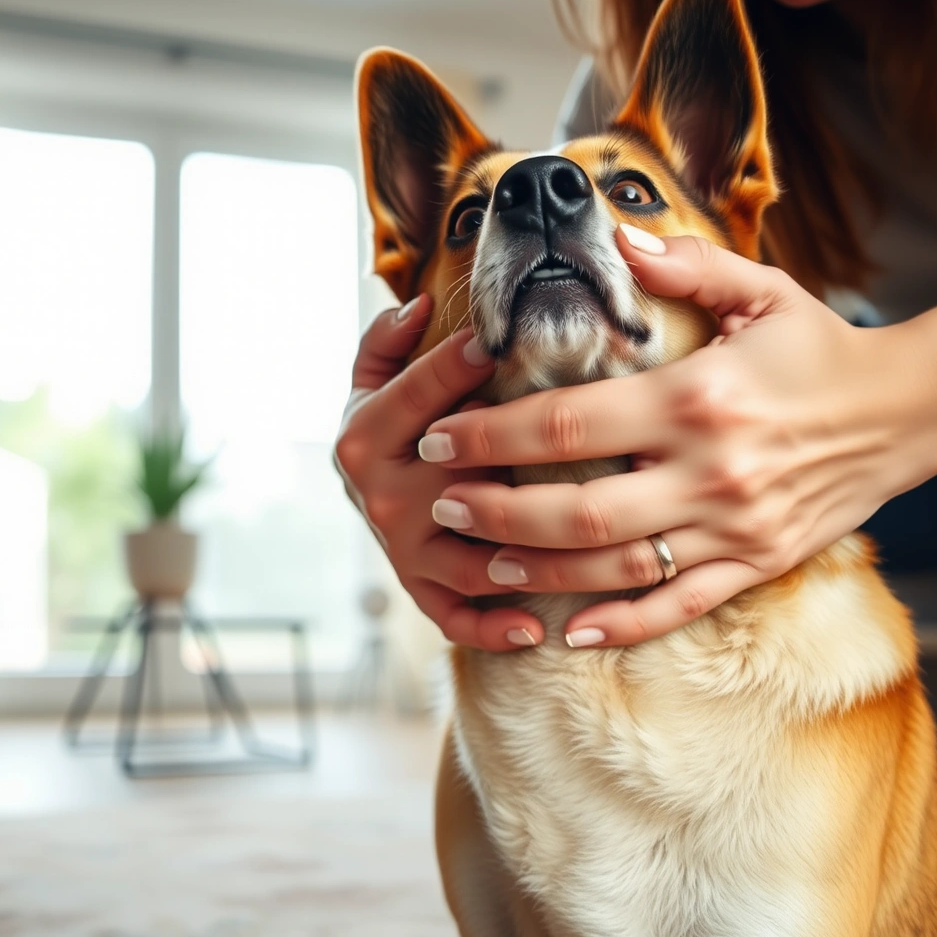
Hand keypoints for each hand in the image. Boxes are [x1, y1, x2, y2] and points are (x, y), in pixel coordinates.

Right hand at [336, 294, 546, 651]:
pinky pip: (455, 617)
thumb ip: (389, 339)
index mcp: (364, 435)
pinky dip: (493, 628)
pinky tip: (536, 626)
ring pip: (464, 561)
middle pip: (452, 482)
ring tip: (568, 555)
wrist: (370, 487)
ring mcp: (403, 550)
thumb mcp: (375, 374)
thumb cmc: (394, 418)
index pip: (418, 395)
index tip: (500, 344)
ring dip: (514, 561)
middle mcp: (380, 498)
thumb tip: (420, 308)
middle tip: (571, 451)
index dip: (456, 366)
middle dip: (506, 467)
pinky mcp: (421, 589)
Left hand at [417, 228, 936, 647]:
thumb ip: (682, 264)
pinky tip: (570, 632)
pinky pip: (678, 606)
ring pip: (616, 568)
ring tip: (484, 562)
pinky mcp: (756, 565)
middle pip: (577, 510)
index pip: (567, 422)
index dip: (492, 435)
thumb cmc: (822, 348)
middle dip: (497, 511)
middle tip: (442, 504)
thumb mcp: (761, 289)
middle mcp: (711, 471)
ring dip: (541, 572)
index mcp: (698, 398)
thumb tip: (614, 238)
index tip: (440, 434)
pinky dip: (623, 625)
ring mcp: (733, 528)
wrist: (912, 411)